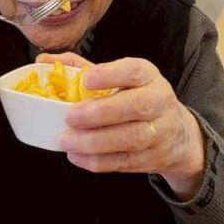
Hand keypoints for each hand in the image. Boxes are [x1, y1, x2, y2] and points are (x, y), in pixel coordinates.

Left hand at [36, 52, 204, 198]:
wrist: (177, 133)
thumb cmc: (137, 98)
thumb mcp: (119, 79)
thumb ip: (84, 69)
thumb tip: (45, 61)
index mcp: (148, 76)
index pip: (134, 71)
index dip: (111, 75)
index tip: (86, 80)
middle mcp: (160, 101)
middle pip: (137, 106)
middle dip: (100, 113)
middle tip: (70, 117)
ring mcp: (162, 132)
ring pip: (131, 138)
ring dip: (95, 142)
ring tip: (67, 140)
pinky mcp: (155, 158)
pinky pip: (126, 162)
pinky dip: (99, 161)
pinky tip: (77, 156)